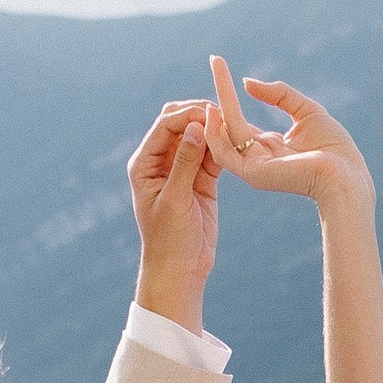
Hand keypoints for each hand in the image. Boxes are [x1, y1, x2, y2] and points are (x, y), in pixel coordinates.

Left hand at [128, 98, 218, 333]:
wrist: (180, 271)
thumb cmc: (169, 240)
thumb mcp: (175, 200)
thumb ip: (185, 162)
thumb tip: (195, 126)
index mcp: (145, 164)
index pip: (165, 126)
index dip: (187, 114)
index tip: (211, 112)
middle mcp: (161, 163)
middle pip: (180, 125)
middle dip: (201, 116)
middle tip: (225, 116)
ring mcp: (182, 171)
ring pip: (199, 138)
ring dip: (215, 131)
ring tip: (237, 127)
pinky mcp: (201, 182)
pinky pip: (213, 157)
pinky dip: (224, 149)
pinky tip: (238, 144)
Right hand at [202, 57, 373, 211]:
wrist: (346, 176)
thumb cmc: (334, 148)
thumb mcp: (305, 111)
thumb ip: (278, 95)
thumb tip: (246, 82)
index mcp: (270, 147)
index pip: (241, 120)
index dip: (229, 96)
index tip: (220, 67)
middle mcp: (258, 157)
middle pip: (229, 123)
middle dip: (222, 91)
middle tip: (215, 58)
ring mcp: (253, 167)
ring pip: (224, 133)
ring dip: (219, 102)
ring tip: (217, 70)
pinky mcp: (253, 173)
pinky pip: (225, 151)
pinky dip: (215, 132)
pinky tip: (214, 108)